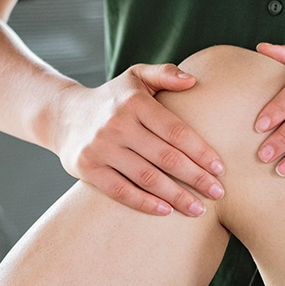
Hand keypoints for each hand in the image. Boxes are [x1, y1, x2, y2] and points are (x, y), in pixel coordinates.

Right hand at [50, 64, 226, 215]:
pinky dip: (145, 203)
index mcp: (134, 102)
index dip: (201, 152)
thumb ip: (164, 74)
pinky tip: (166, 211)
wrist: (64, 115)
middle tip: (218, 193)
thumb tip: (192, 81)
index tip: (220, 169)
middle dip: (196, 178)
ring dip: (176, 196)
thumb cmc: (112, 99)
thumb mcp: (136, 77)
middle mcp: (117, 125)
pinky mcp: (88, 169)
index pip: (176, 131)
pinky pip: (121, 191)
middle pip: (166, 157)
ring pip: (147, 178)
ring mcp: (101, 148)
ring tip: (198, 209)